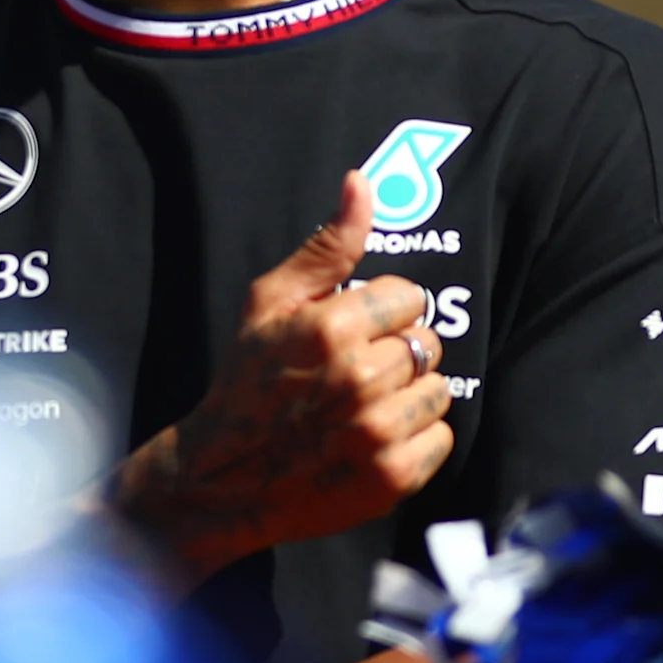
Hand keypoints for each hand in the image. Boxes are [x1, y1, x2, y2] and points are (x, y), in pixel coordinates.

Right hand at [109, 170, 455, 585]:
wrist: (221, 479)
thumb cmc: (246, 382)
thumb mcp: (270, 303)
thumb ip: (326, 246)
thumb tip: (362, 183)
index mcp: (331, 327)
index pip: (408, 297)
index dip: (382, 312)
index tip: (354, 332)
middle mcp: (358, 378)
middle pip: (426, 343)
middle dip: (396, 354)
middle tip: (355, 374)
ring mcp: (377, 432)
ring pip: (439, 390)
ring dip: (410, 397)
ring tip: (367, 407)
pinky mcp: (391, 477)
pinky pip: (441, 439)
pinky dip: (416, 441)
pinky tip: (375, 442)